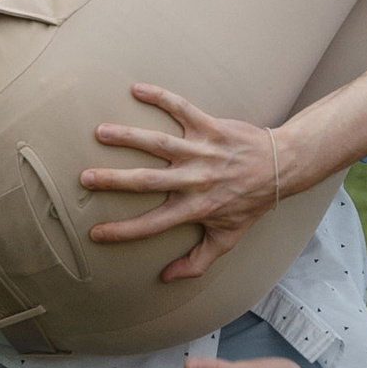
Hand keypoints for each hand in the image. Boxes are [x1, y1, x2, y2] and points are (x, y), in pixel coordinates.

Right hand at [81, 84, 289, 279]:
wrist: (282, 166)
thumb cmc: (251, 203)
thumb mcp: (228, 238)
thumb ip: (198, 261)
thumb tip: (167, 278)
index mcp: (195, 209)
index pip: (153, 224)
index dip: (123, 231)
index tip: (95, 232)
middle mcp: (195, 180)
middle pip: (148, 181)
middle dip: (114, 180)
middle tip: (85, 178)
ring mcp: (202, 151)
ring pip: (159, 143)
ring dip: (128, 136)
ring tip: (100, 131)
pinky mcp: (210, 126)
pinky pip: (182, 109)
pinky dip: (161, 97)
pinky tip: (137, 89)